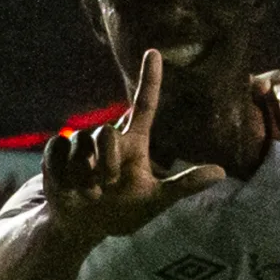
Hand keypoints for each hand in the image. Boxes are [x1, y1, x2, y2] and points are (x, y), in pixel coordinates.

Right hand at [41, 49, 226, 240]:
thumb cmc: (122, 212)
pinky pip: (57, 151)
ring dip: (85, 174)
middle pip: (106, 132)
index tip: (154, 52)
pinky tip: (67, 188)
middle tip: (107, 185)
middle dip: (107, 161)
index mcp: (134, 142)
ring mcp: (80, 145)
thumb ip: (184, 185)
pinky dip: (62, 172)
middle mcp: (108, 138)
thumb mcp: (155, 200)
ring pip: (79, 144)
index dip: (150, 79)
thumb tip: (222, 173)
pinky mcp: (56, 155)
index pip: (144, 104)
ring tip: (89, 193)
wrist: (83, 226)